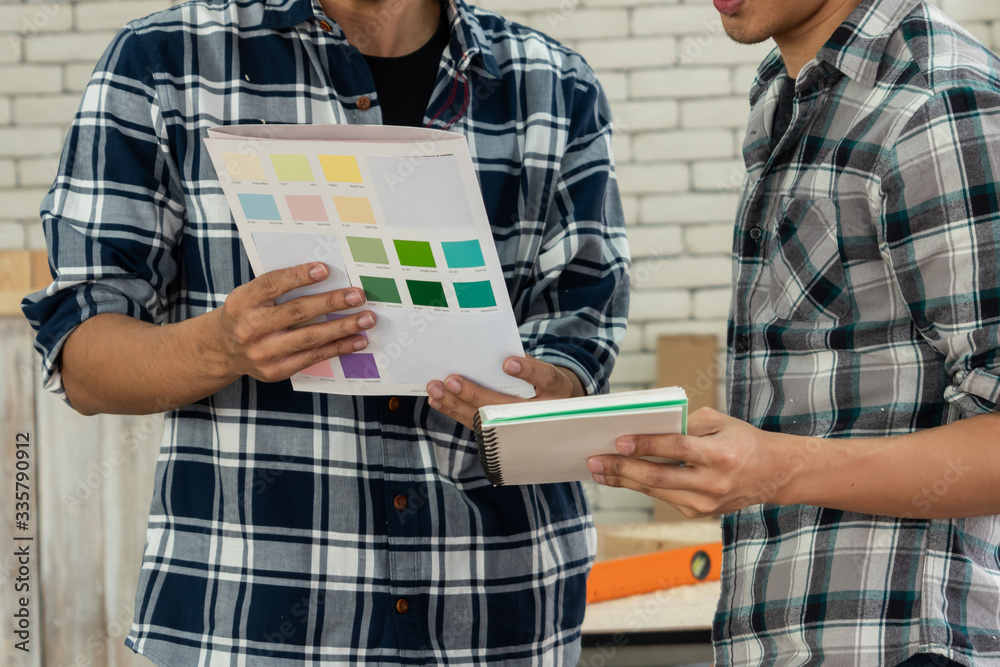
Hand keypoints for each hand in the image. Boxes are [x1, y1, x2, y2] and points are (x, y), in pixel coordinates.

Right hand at [213, 262, 375, 382]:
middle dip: (331, 302)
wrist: (223, 351)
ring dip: (343, 327)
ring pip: (310, 337)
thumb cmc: (246, 315)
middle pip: (297, 311)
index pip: (272, 284)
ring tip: (366, 318)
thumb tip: (324, 274)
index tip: (325, 269)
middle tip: (358, 295)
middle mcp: (250, 328)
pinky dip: (339, 347)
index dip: (298, 276)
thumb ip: (278, 286)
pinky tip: (358, 340)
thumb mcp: (250, 296)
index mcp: (242, 302)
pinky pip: (314, 357)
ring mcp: (263, 352)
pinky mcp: (276, 371)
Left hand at [425, 355, 584, 429]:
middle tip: (451, 380)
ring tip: (435, 389)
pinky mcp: (502, 435)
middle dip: (475, 394)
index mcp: (556, 388)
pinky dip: (454, 411)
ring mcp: (521, 427)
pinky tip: (438, 401)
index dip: (527, 370)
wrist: (556, 410)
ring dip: (455, 404)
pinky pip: (475, 425)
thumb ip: (523, 361)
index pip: (545, 377)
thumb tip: (489, 354)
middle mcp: (541, 411)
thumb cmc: (544, 383)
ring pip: (484, 419)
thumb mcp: (544, 369)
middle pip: (505, 405)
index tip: (507, 363)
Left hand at [587, 408, 790, 517]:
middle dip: (622, 469)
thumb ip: (686, 424)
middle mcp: (712, 483)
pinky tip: (620, 478)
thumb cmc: (742, 441)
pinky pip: (663, 497)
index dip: (646, 445)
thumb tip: (647, 428)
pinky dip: (640, 487)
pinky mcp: (698, 513)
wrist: (772, 474)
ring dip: (623, 481)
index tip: (619, 441)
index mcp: (720, 455)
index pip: (676, 449)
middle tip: (594, 461)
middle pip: (659, 477)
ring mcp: (705, 503)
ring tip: (598, 471)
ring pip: (656, 491)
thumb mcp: (720, 422)